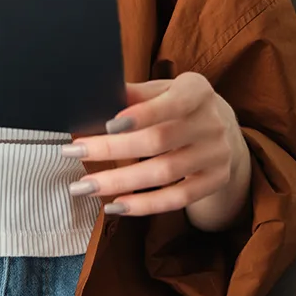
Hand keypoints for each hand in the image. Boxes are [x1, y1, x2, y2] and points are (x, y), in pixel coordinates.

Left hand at [63, 72, 251, 231]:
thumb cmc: (178, 105)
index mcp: (197, 91)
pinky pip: (177, 199)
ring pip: (164, 173)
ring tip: (83, 186)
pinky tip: (115, 205)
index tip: (108, 124)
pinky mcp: (214, 181)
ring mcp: (216, 154)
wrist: (222, 129)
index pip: (171, 103)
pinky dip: (144, 205)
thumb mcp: (163, 90)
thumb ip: (135, 93)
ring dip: (120, 181)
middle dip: (112, 149)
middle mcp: (211, 122)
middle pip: (158, 140)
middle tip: (73, 153)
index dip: (142, 115)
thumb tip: (96, 95)